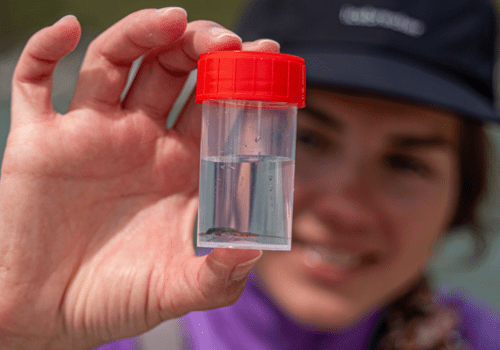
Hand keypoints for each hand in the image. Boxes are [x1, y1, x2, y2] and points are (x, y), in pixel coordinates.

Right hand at [0, 8, 278, 348]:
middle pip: (173, 71)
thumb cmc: (116, 300)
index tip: (265, 54)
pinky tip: (65, 29)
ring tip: (171, 20)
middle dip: (199, 47)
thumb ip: (219, 274)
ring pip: (117, 62)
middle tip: (224, 41)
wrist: (45, 315)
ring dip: (142, 34)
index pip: (216, 106)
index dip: (241, 79)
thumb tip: (255, 249)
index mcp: (180, 167)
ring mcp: (91, 134)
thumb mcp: (178, 290)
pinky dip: (44, 50)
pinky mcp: (41, 139)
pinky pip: (35, 82)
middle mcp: (141, 141)